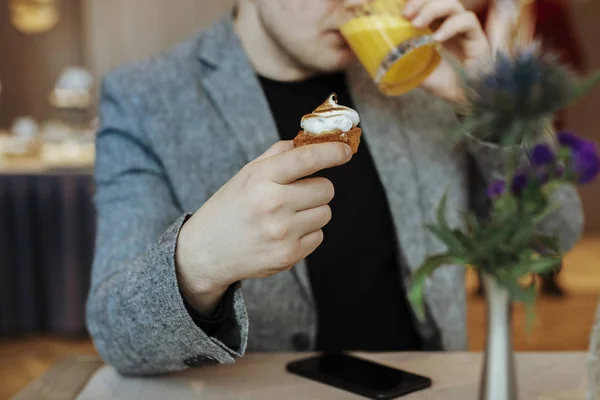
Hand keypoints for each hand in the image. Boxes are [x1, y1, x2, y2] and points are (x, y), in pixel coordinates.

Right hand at [176, 141, 351, 314]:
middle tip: (298, 193)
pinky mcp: (288, 255)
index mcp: (261, 177)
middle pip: (326, 188)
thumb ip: (280, 154)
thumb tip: (315, 139)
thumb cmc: (231, 206)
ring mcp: (282, 232)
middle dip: (317, 188)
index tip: (345, 151)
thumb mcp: (247, 174)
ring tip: (287, 216)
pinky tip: (284, 234)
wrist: (207, 251)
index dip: (332, 152)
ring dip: (312, 211)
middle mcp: (273, 203)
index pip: (307, 158)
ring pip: (325, 213)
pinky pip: (319, 236)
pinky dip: (307, 233)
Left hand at [403, 0, 490, 102]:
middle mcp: (448, 23)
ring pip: (451, 5)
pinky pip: (467, 21)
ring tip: (416, 24)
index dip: (412, 2)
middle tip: (405, 13)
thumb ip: (404, 63)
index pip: (423, 5)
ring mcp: (463, 28)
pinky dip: (451, 26)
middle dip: (419, 1)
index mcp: (432, 26)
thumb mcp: (416, 71)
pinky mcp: (476, 36)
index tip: (395, 8)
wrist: (466, 97)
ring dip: (432, 9)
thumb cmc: (443, 83)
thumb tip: (383, 58)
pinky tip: (437, 38)